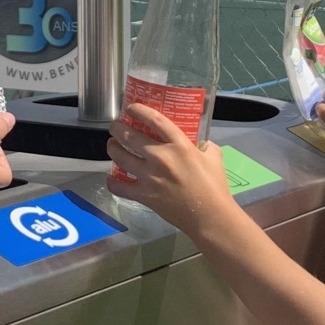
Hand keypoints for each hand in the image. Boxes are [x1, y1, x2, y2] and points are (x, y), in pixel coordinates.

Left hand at [105, 103, 234, 231]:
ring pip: (120, 157)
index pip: (154, 120)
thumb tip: (199, 142)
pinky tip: (111, 178)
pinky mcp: (144, 195)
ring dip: (112, 148)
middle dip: (117, 128)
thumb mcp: (214, 156)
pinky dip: (112, 182)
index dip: (139, 110)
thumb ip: (205, 145)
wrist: (209, 216)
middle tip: (115, 127)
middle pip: (129, 135)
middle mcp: (160, 156)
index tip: (131, 108)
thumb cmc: (214, 186)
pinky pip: (120, 187)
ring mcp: (149, 176)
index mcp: (179, 145)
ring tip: (112, 145)